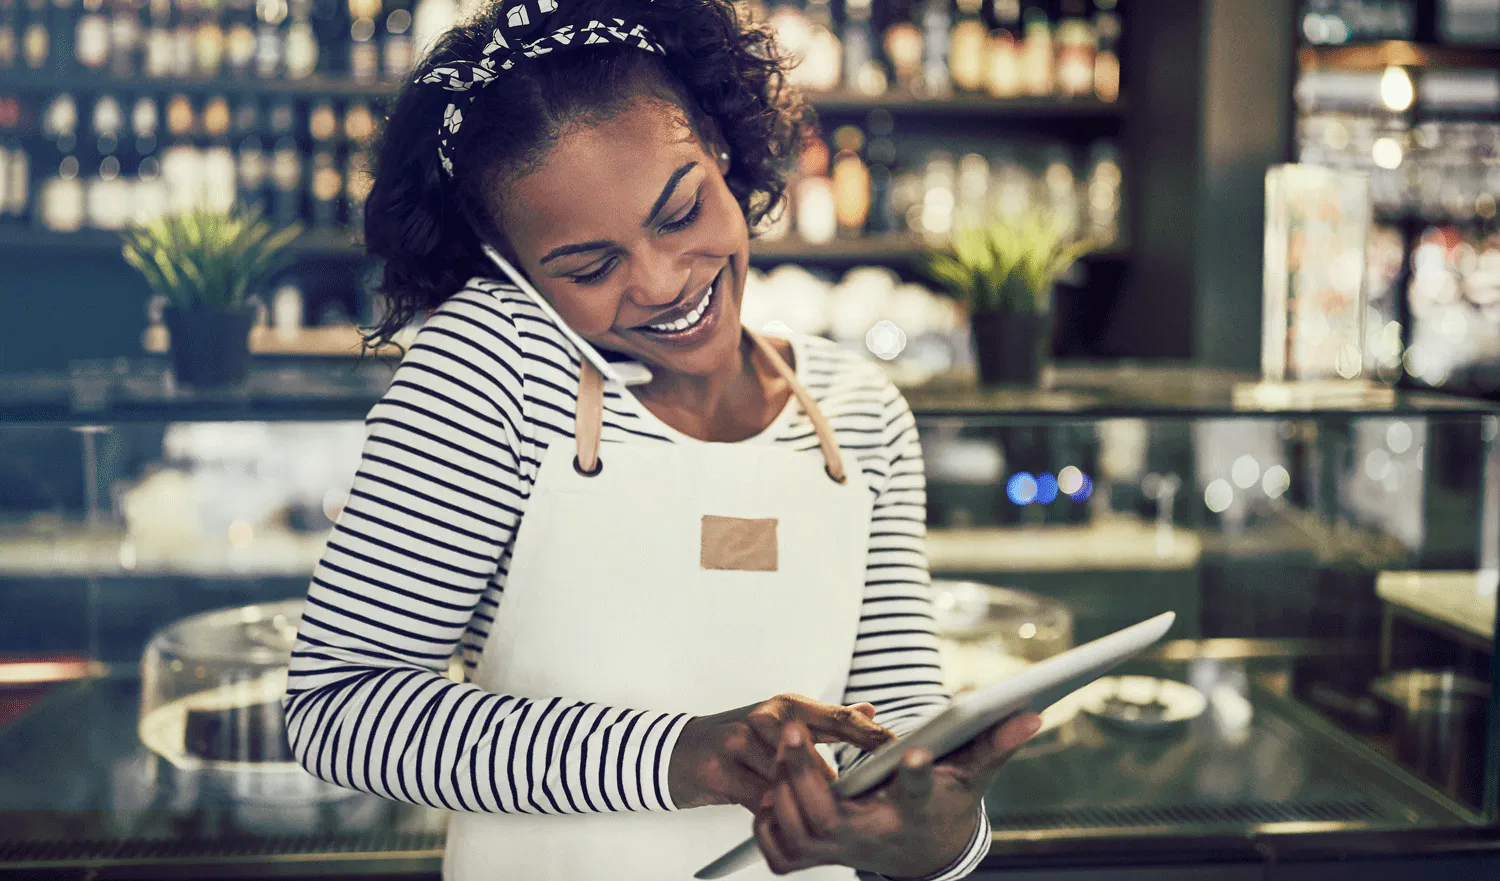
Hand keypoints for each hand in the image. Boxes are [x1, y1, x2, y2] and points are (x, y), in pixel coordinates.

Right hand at [668, 695, 893, 809]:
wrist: (682, 751)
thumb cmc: (741, 738)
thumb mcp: (786, 723)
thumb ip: (829, 720)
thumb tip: (870, 710)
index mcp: (788, 705)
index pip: (837, 717)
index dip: (869, 734)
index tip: (896, 750)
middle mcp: (765, 717)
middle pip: (811, 751)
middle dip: (833, 777)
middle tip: (858, 796)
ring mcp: (739, 740)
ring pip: (782, 776)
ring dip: (800, 795)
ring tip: (821, 811)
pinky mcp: (718, 768)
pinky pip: (756, 796)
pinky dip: (772, 808)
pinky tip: (782, 813)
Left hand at [752, 713, 1042, 877]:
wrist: (922, 849)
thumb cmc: (945, 802)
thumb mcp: (973, 773)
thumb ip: (997, 742)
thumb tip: (1032, 713)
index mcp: (916, 812)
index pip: (919, 795)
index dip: (918, 777)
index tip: (914, 755)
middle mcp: (876, 838)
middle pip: (832, 817)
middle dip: (807, 773)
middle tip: (795, 727)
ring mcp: (842, 853)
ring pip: (799, 833)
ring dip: (783, 789)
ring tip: (782, 745)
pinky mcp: (816, 860)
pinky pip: (780, 851)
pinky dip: (768, 822)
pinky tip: (772, 786)